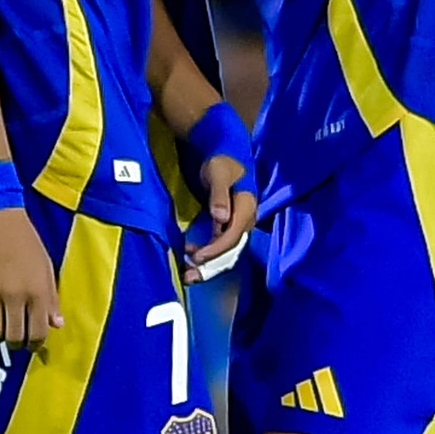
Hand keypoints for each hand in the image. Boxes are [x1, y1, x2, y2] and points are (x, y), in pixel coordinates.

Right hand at [0, 206, 57, 346]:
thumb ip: (51, 297)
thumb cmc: (24, 238)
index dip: (35, 344)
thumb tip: (56, 324)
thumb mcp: (45, 266)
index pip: (38, 333)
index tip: (31, 344)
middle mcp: (15, 295)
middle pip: (15, 337)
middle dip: (16, 343)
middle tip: (14, 339)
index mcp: (38, 291)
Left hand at [185, 155, 257, 274]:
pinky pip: (219, 245)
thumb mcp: (218, 173)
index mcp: (246, 208)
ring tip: (188, 275)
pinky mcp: (227, 226)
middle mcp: (245, 221)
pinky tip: (190, 255)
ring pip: (225, 252)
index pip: (233, 236)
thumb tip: (221, 218)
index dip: (215, 249)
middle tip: (190, 277)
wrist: (225, 156)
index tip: (196, 256)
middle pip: (231, 250)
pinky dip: (207, 254)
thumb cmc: (221, 162)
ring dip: (208, 266)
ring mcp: (237, 225)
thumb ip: (220, 195)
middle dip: (211, 267)